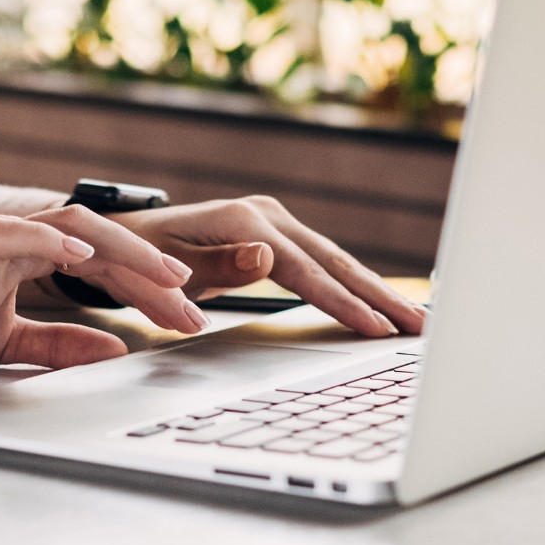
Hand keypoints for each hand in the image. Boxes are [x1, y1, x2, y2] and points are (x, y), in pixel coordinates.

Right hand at [0, 209, 200, 377]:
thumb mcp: (4, 344)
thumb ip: (57, 342)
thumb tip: (115, 348)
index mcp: (31, 260)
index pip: (105, 268)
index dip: (149, 290)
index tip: (187, 319)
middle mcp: (22, 240)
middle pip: (106, 247)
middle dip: (155, 279)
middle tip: (196, 312)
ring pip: (78, 230)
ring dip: (129, 253)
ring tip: (168, 278)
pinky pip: (23, 234)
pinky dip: (59, 243)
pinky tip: (91, 258)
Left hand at [108, 196, 428, 337]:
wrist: (123, 238)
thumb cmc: (139, 259)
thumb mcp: (166, 268)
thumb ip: (217, 266)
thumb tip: (267, 258)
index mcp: (243, 222)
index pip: (303, 270)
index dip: (340, 301)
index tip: (374, 328)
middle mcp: (266, 216)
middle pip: (334, 261)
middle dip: (380, 297)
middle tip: (421, 328)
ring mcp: (275, 223)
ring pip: (337, 261)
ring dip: (377, 292)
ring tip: (417, 321)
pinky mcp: (279, 234)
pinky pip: (324, 263)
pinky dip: (355, 284)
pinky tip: (381, 303)